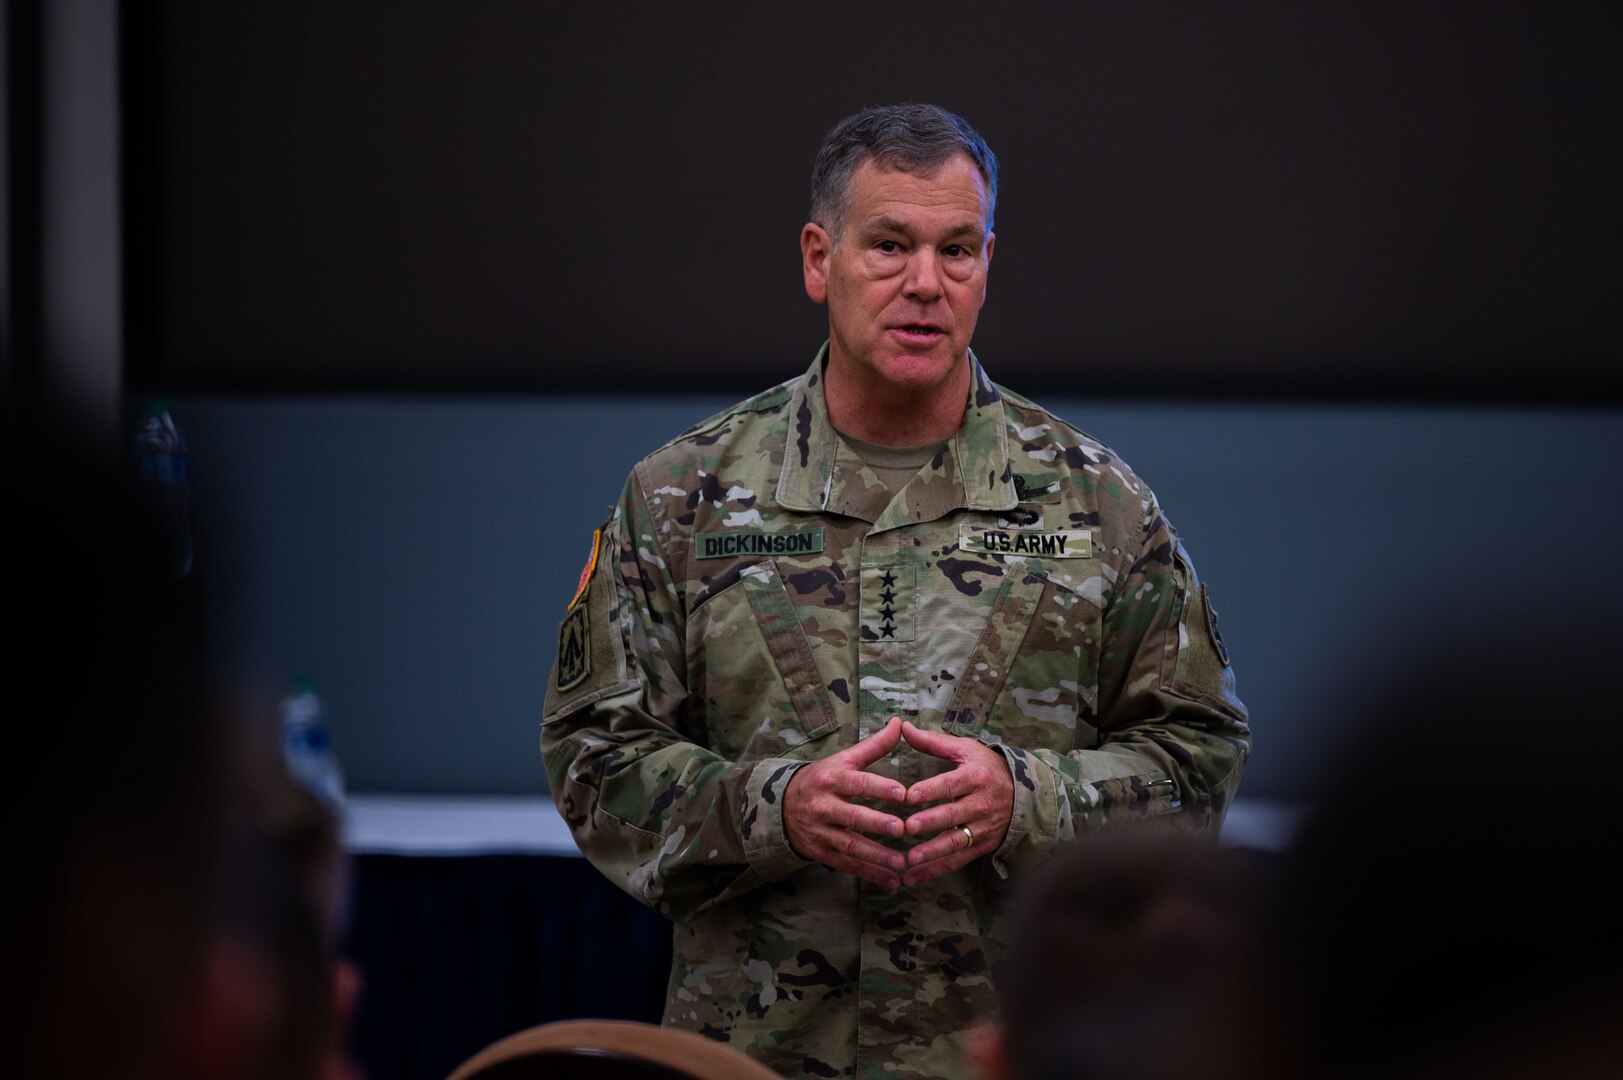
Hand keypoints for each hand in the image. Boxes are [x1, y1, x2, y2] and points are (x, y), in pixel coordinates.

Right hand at [783, 716, 907, 887]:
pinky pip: (847, 865)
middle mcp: (824, 806)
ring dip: (876, 856)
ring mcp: (821, 831)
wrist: (781, 805)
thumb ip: (874, 745)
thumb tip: (900, 722)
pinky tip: (892, 882)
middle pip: (852, 816)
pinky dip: (870, 875)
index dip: (879, 788)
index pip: (858, 783)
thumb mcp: (843, 759)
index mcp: (832, 779)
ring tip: (900, 863)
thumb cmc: (823, 778)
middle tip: (901, 829)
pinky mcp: (821, 852)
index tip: (903, 793)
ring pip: (850, 845)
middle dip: (876, 824)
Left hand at [898, 720, 1012, 885]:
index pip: (951, 784)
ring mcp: (982, 828)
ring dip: (932, 853)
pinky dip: (934, 871)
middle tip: (908, 827)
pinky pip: (956, 861)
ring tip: (910, 859)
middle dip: (931, 822)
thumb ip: (933, 742)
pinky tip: (912, 877)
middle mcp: (981, 804)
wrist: (1023, 794)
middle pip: (953, 815)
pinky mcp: (981, 846)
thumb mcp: (965, 750)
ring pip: (955, 842)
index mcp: (975, 777)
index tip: (910, 795)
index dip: (931, 790)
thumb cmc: (986, 767)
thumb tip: (903, 726)